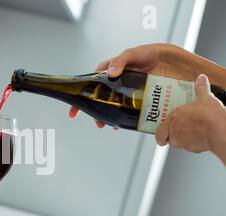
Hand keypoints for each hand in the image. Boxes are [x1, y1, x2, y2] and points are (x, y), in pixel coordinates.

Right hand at [69, 43, 202, 128]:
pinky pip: (129, 113)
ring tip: (110, 125)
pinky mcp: (140, 101)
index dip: (82, 95)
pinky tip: (124, 124)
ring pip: (114, 107)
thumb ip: (121, 60)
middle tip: (97, 122)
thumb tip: (111, 72)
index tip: (75, 109)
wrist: (178, 64)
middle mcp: (119, 83)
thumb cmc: (154, 54)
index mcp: (113, 71)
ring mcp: (129, 93)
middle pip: (102, 99)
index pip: (93, 82)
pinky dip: (125, 120)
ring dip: (109, 117)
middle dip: (95, 111)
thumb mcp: (135, 53)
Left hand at [156, 74, 225, 164]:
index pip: (159, 133)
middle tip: (182, 129)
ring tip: (193, 132)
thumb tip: (201, 78)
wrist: (219, 129)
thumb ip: (201, 88)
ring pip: (179, 144)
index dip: (160, 134)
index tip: (163, 133)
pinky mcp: (192, 149)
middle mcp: (174, 131)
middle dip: (174, 135)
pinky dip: (194, 143)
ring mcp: (182, 141)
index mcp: (173, 118)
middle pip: (169, 138)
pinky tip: (201, 136)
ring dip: (183, 140)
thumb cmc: (209, 115)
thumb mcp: (205, 97)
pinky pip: (190, 147)